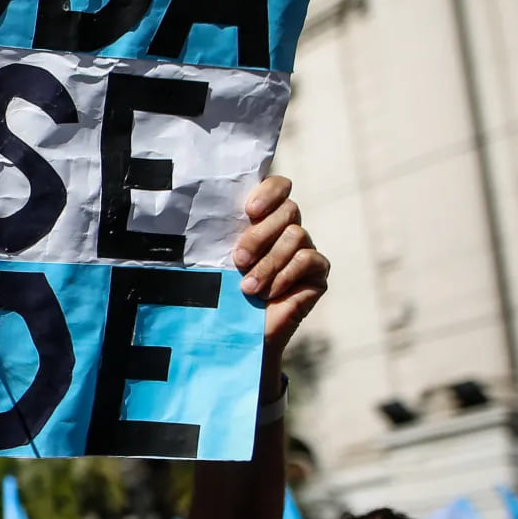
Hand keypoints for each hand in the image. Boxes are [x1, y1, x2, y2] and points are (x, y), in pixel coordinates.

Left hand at [233, 176, 326, 358]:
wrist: (239, 332)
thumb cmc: (222, 291)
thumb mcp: (215, 258)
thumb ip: (217, 233)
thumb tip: (199, 212)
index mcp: (263, 218)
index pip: (278, 186)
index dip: (269, 192)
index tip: (249, 211)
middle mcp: (287, 228)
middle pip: (288, 209)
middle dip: (260, 235)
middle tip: (238, 259)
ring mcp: (306, 249)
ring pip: (296, 235)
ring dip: (269, 263)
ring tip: (248, 287)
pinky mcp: (318, 272)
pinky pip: (308, 259)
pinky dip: (286, 275)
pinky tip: (270, 293)